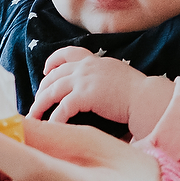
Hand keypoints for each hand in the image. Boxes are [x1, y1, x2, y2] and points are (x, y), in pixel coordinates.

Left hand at [31, 47, 148, 126]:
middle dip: (42, 89)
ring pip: (52, 91)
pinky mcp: (84, 96)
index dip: (53, 61)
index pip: (68, 53)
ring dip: (39, 105)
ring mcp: (84, 80)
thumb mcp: (117, 74)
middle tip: (36, 102)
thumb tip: (96, 88)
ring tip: (33, 117)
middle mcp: (86, 67)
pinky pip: (62, 108)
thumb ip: (102, 76)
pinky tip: (51, 127)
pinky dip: (54, 118)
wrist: (146, 97)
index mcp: (94, 61)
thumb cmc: (138, 92)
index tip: (46, 71)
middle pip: (54, 75)